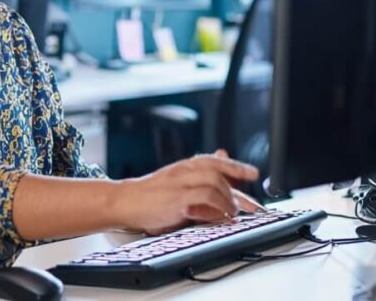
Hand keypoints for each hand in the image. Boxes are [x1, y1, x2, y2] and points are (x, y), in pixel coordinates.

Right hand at [114, 150, 262, 234]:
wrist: (122, 202)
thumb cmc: (148, 196)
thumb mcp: (175, 183)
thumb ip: (196, 180)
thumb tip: (218, 172)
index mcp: (182, 167)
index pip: (213, 160)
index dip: (236, 166)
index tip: (253, 172)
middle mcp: (182, 171)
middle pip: (217, 169)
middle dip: (238, 187)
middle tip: (253, 205)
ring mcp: (179, 183)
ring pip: (213, 180)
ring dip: (229, 197)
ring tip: (235, 212)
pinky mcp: (176, 198)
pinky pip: (204, 196)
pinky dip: (219, 205)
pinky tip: (223, 214)